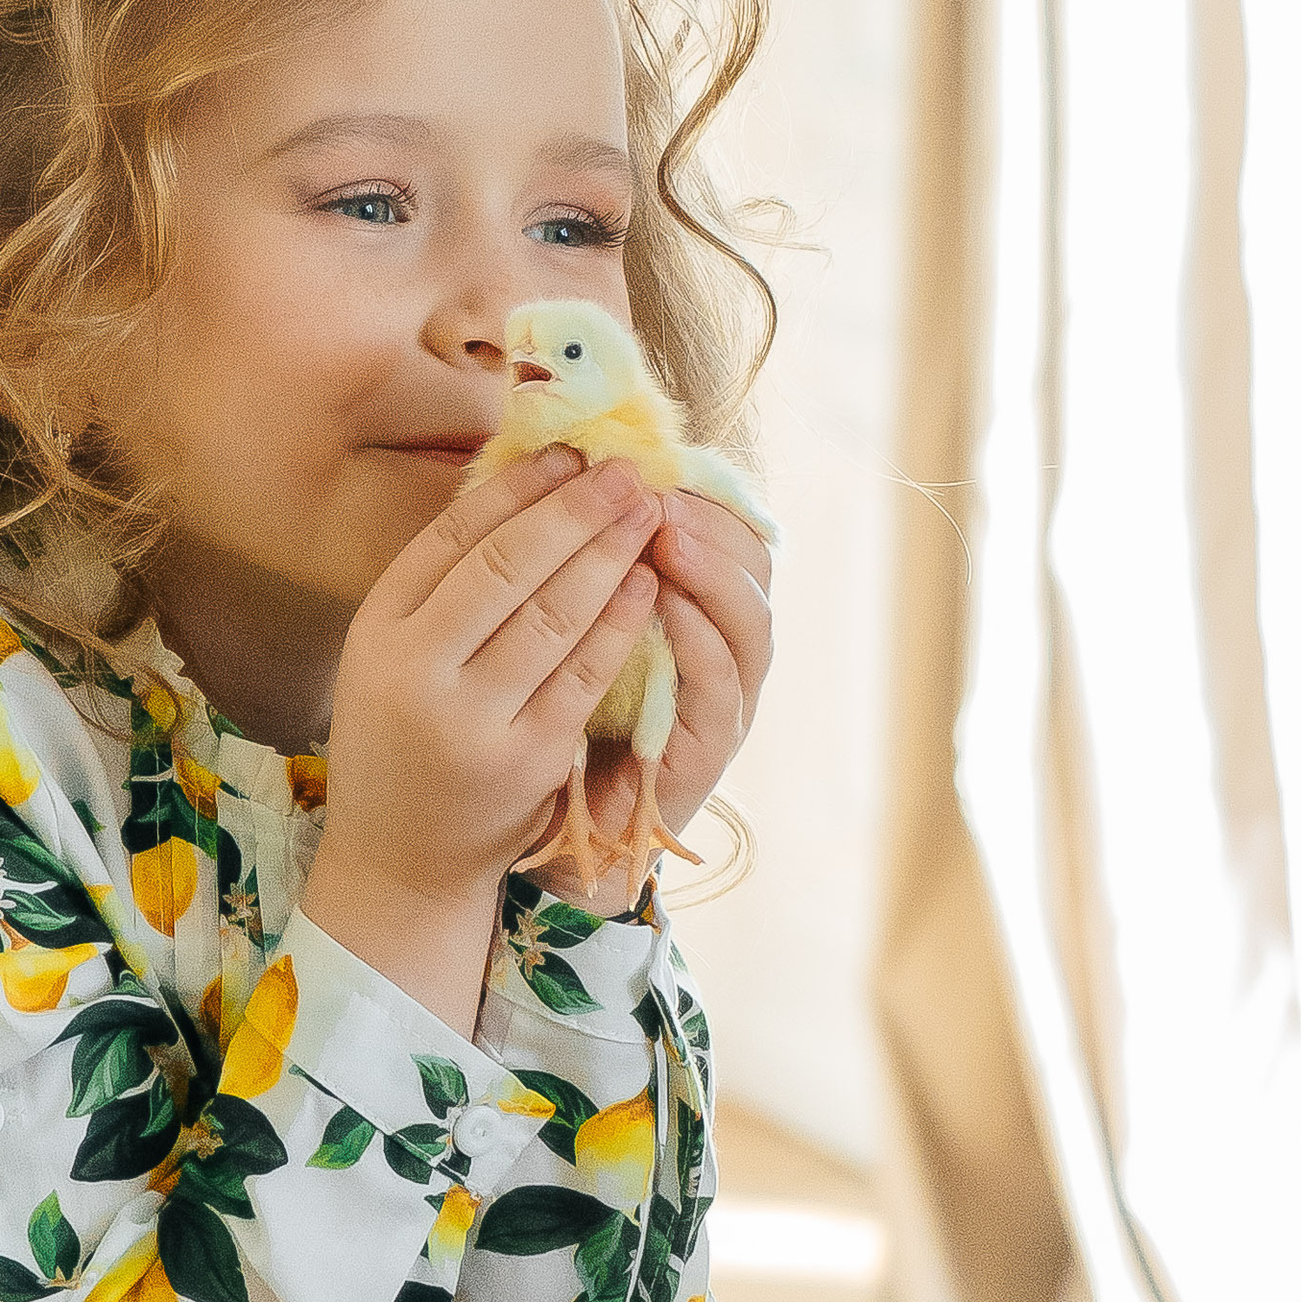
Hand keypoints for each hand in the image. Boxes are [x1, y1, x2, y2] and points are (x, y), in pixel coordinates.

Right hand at [298, 448, 663, 1025]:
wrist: (401, 859)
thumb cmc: (402, 739)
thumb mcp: (389, 657)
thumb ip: (439, 588)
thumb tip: (523, 489)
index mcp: (377, 633)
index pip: (452, 537)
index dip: (516, 487)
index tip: (567, 453)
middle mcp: (416, 672)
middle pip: (506, 566)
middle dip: (575, 510)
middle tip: (625, 470)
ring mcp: (473, 720)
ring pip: (552, 615)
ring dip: (607, 555)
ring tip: (645, 513)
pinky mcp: (527, 759)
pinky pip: (584, 675)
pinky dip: (617, 623)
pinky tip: (643, 585)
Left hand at [566, 490, 775, 906]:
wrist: (549, 845)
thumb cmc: (551, 727)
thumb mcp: (561, 634)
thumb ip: (576, 568)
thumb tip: (557, 468)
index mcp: (692, 616)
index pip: (724, 536)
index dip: (695, 492)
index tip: (643, 457)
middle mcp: (720, 656)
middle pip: (751, 570)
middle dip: (705, 521)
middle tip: (654, 488)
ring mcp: (720, 707)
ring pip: (749, 624)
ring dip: (709, 571)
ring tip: (666, 531)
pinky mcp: (706, 756)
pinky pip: (718, 690)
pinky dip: (698, 641)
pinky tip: (665, 603)